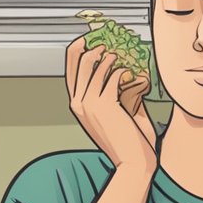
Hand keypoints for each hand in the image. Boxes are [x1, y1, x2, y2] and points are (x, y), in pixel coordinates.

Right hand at [65, 36, 156, 174]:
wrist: (132, 162)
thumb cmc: (127, 141)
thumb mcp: (112, 115)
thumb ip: (110, 94)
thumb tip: (118, 72)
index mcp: (77, 106)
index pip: (69, 71)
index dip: (76, 50)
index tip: (87, 39)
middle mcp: (79, 104)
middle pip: (76, 63)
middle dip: (89, 46)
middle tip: (104, 41)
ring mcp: (89, 104)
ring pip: (92, 67)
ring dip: (107, 56)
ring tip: (119, 52)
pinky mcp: (104, 105)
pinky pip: (111, 77)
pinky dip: (120, 69)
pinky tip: (129, 69)